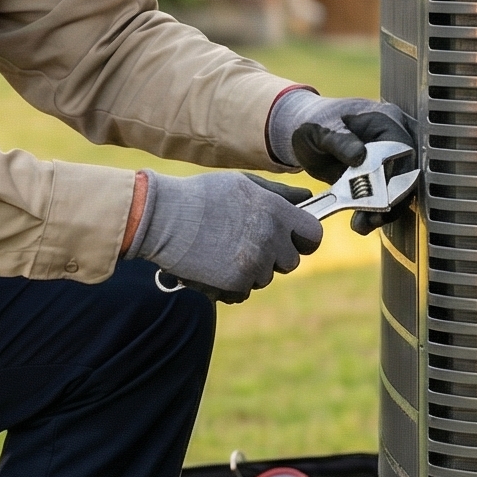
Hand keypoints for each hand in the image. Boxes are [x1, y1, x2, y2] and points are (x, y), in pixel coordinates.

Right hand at [133, 170, 322, 302]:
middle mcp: (271, 238)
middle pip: (291, 261)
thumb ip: (279, 193)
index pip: (314, 235)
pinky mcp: (236, 283)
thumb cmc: (202, 196)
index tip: (291, 239)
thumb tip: (306, 196)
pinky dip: (232, 285)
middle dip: (274, 256)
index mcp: (277, 211)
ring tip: (222, 249)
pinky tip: (214, 265)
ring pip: (266, 277)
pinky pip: (245, 292)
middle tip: (246, 241)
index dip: (303, 238)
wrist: (163, 218)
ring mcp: (255, 263)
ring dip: (250, 269)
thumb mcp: (243, 184)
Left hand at [269, 91, 417, 234]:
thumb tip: (360, 155)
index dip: (397, 170)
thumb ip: (340, 140)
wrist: (306, 134)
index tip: (382, 189)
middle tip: (376, 215)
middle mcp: (392, 142)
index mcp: (384, 121)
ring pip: (397, 190)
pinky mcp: (377, 181)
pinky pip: (382, 200)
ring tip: (365, 224)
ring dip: (383, 210)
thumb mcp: (322, 129)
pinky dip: (373, 213)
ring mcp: (386, 163)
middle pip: (405, 172)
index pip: (402, 146)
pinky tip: (362, 224)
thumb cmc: (317, 122)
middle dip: (393, 197)